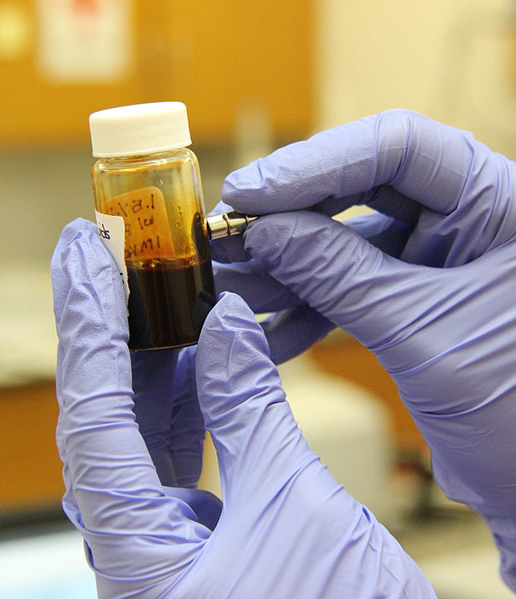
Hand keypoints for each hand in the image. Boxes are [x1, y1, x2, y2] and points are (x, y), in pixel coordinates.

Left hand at [51, 218, 434, 598]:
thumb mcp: (296, 508)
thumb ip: (252, 412)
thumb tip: (223, 327)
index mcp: (135, 552)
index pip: (91, 411)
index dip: (89, 324)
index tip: (84, 258)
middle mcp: (130, 542)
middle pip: (98, 411)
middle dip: (101, 325)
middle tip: (102, 254)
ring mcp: (157, 536)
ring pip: (134, 425)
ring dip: (146, 354)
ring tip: (152, 289)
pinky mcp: (188, 531)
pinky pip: (169, 447)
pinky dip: (183, 393)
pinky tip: (195, 352)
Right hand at [217, 109, 515, 591]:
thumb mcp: (421, 334)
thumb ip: (339, 276)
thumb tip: (265, 232)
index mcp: (495, 204)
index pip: (396, 148)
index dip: (314, 165)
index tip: (248, 195)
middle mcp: (464, 220)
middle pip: (357, 189)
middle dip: (286, 218)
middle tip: (225, 239)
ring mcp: (434, 260)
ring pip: (342, 243)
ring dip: (282, 269)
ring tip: (227, 290)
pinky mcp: (410, 300)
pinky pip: (346, 289)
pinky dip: (303, 310)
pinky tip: (264, 334)